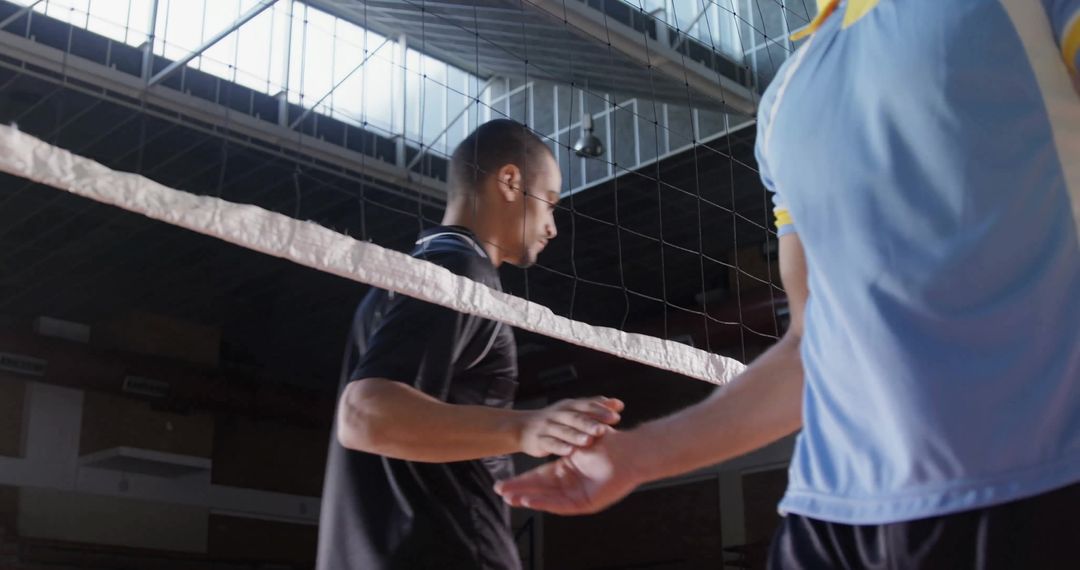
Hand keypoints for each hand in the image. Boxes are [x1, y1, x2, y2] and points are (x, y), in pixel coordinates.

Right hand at [495, 429, 643, 514]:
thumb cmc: (607, 443)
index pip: (539, 477)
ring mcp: (577, 495)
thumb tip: (546, 436)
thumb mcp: (578, 439)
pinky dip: (544, 502)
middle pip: (540, 490)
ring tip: (510, 499)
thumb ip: (562, 443)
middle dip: (519, 491)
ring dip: (528, 498)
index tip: (503, 483)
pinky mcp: (586, 504)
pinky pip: (561, 505)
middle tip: (500, 493)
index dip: (521, 480)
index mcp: (566, 469)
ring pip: (548, 499)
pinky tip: (530, 501)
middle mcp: (570, 484)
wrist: (630, 452)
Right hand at [516, 397, 623, 457]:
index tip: (617, 416)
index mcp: (570, 406)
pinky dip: (559, 446)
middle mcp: (560, 413)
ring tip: (589, 441)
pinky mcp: (539, 439)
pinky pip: (550, 443)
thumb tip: (619, 405)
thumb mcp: (573, 410)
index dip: (601, 410)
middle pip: (576, 417)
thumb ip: (595, 407)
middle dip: (590, 422)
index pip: (587, 405)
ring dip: (576, 435)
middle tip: (603, 429)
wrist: (523, 427)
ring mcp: (548, 426)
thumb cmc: (555, 420)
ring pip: (564, 430)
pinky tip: (569, 451)